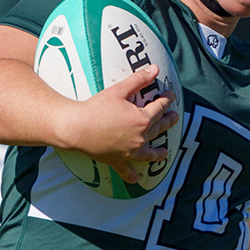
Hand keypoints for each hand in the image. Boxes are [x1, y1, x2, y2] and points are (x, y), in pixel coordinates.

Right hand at [55, 65, 177, 183]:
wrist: (75, 127)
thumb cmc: (95, 107)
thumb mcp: (118, 90)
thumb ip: (138, 80)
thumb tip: (155, 69)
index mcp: (142, 119)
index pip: (159, 108)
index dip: (166, 100)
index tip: (170, 95)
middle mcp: (140, 137)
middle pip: (158, 128)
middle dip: (168, 122)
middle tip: (174, 118)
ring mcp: (130, 151)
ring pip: (149, 153)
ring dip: (158, 153)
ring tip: (164, 152)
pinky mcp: (117, 160)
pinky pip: (126, 170)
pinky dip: (131, 175)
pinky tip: (136, 180)